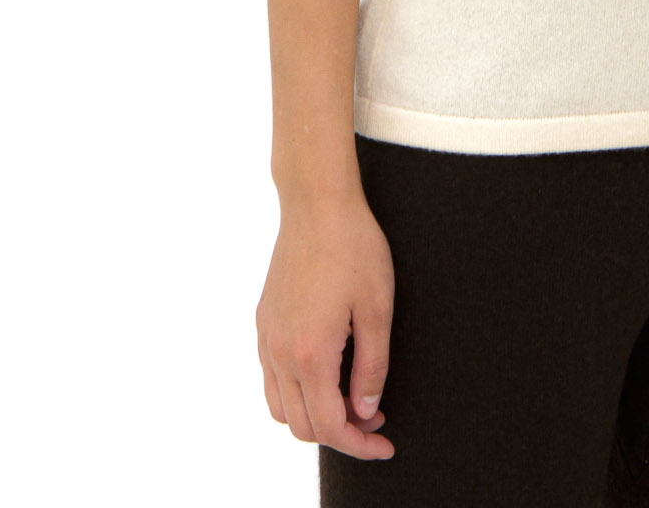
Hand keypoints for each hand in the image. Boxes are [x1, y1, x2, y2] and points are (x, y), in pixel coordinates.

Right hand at [257, 192, 395, 459]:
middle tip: (375, 419)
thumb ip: (372, 367)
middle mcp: (280, 352)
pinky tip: (325, 374)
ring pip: (280, 408)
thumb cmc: (355, 248)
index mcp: (310, 353)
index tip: (385, 444)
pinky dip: (295, 393)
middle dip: (341, 434)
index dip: (359, 445)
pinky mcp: (263, 322)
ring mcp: (266, 338)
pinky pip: (271, 379)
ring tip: (351, 400)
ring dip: (314, 417)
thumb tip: (366, 412)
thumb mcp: (378, 308)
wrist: (317, 203)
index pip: (330, 426)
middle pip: (302, 426)